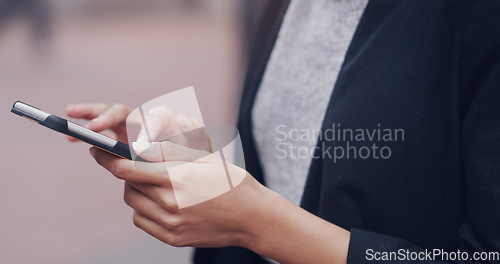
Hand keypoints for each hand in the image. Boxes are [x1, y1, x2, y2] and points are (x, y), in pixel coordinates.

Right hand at [65, 103, 202, 143]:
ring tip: (71, 114)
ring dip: (89, 114)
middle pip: (124, 111)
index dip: (144, 131)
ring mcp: (128, 126)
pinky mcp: (116, 136)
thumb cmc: (194, 155)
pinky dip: (84, 132)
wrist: (188, 165)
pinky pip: (97, 131)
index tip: (138, 148)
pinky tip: (69, 138)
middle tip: (95, 128)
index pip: (153, 119)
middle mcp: (143, 118)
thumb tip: (185, 119)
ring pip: (106, 115)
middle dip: (108, 117)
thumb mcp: (200, 147)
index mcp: (164, 119)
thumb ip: (195, 133)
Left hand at [89, 141, 272, 247]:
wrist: (252, 218)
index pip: (127, 167)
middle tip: (138, 165)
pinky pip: (142, 220)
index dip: (107, 157)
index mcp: (177, 178)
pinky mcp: (172, 238)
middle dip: (126, 171)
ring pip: (132, 203)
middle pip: (127, 184)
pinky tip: (161, 201)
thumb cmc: (232, 183)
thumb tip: (139, 146)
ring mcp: (170, 224)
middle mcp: (169, 203)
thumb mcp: (204, 159)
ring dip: (135, 190)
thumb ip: (170, 154)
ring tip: (155, 183)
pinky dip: (144, 209)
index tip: (96, 150)